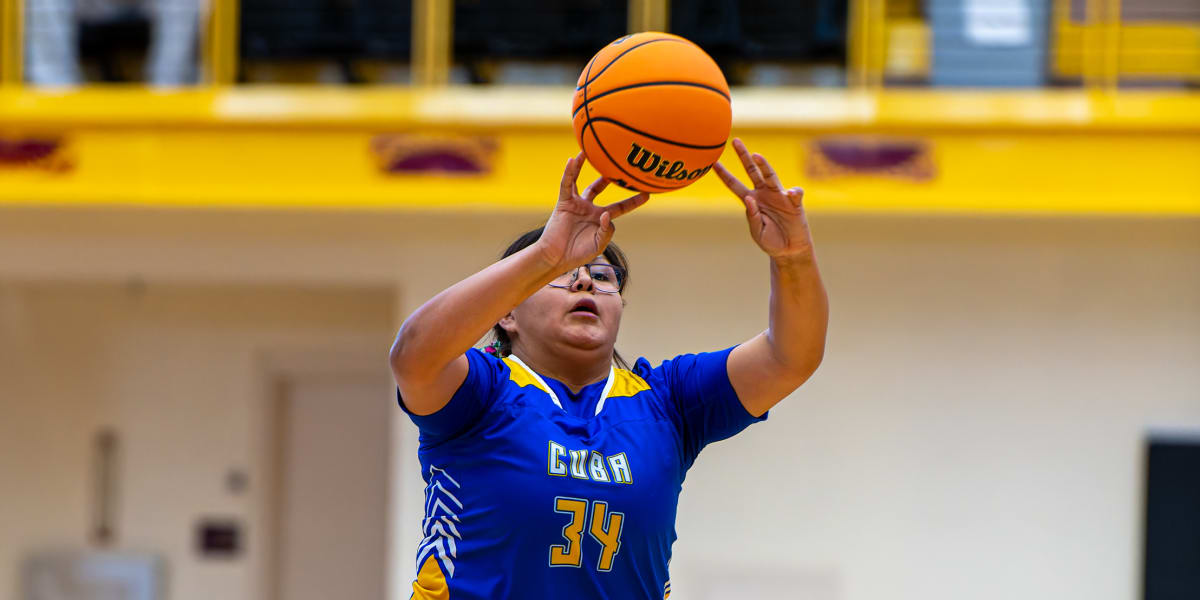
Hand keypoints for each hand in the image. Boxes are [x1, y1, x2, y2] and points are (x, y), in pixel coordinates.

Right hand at [536, 152, 648, 268]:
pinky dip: (569, 172)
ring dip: (584, 166)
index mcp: (600, 219)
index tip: (647, 193)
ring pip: (581, 181)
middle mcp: (588, 208)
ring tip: (589, 150)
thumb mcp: (598, 244)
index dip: (633, 201)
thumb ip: (607, 231)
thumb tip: (607, 214)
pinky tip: (573, 159)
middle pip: (600, 188)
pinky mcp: (564, 203)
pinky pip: (567, 184)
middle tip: (619, 165)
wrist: (556, 258)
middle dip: (609, 177)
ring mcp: (576, 204)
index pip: (620, 207)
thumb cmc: (578, 254)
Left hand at [713, 139, 812, 258]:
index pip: (734, 184)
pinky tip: (790, 195)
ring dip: (764, 164)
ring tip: (757, 156)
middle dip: (743, 156)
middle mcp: (763, 193)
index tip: (713, 162)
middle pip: (751, 171)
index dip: (724, 174)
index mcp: (751, 200)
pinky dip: (793, 193)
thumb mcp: (757, 231)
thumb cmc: (771, 241)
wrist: (790, 250)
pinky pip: (794, 194)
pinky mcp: (794, 203)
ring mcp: (779, 195)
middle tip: (735, 141)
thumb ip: (752, 216)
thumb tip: (750, 198)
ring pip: (770, 175)